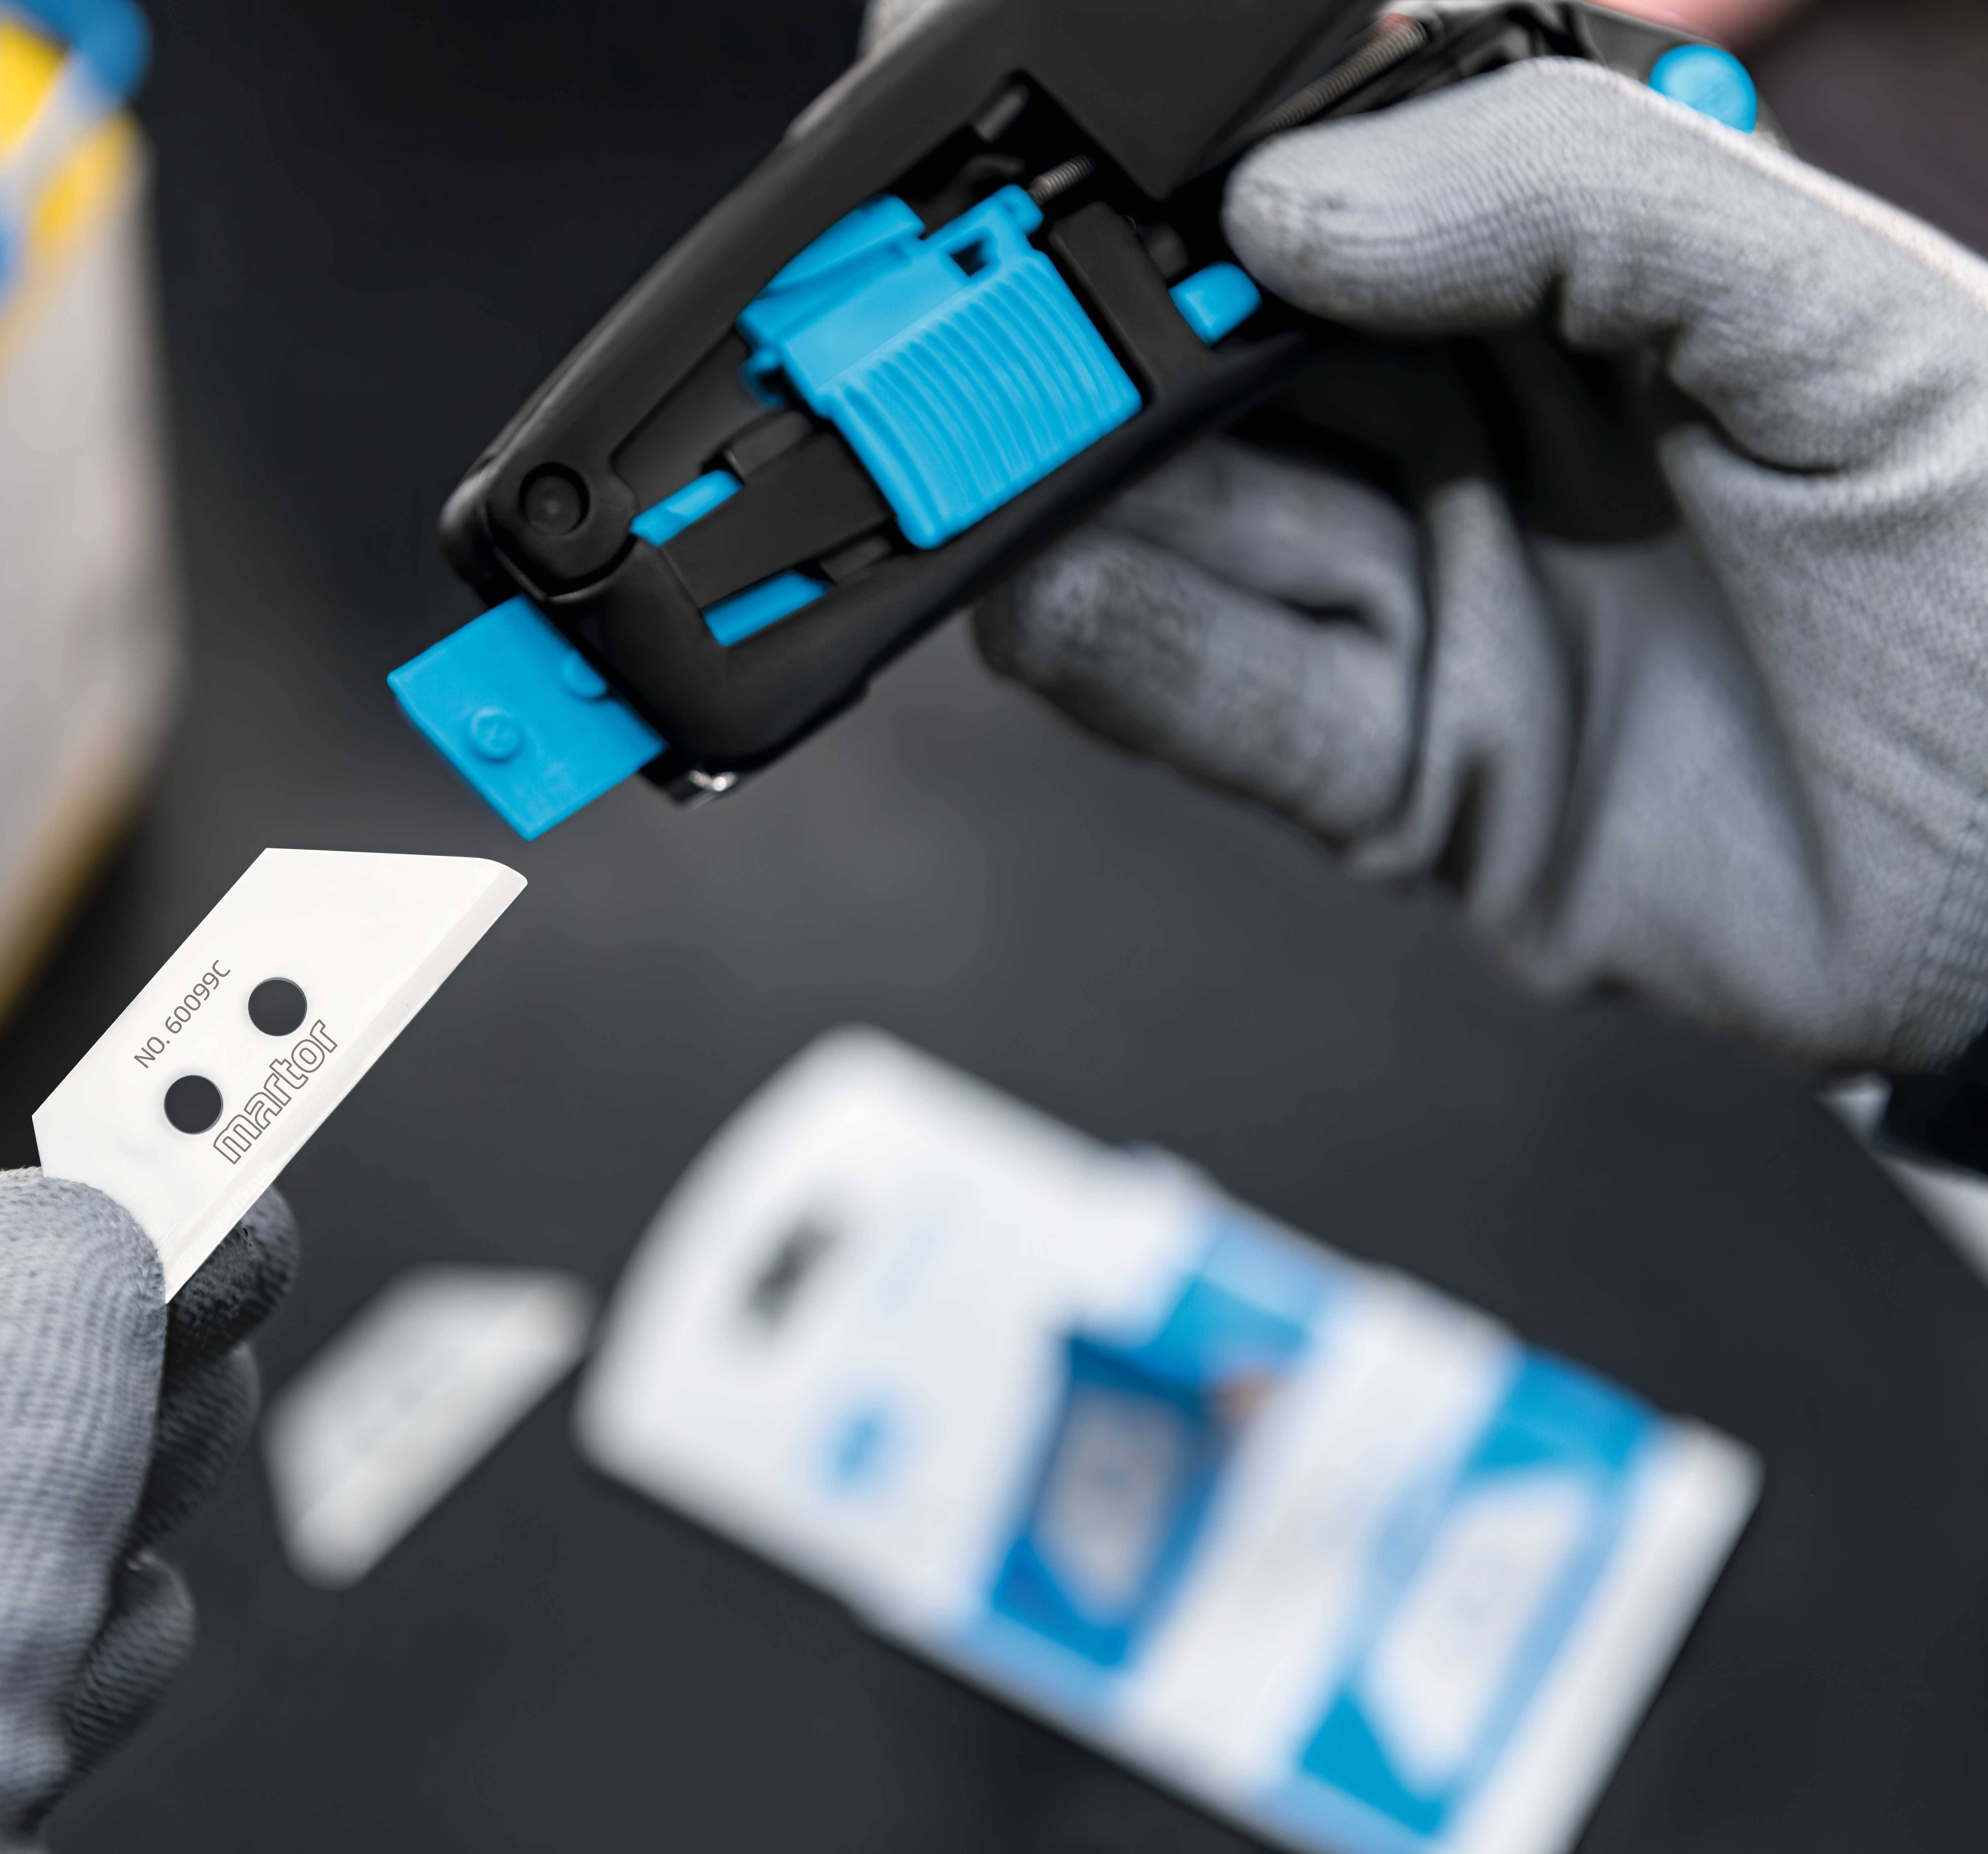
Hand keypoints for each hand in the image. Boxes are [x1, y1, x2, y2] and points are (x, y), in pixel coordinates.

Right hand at [977, 59, 1987, 1071]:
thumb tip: (1284, 192)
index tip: (1064, 148)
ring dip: (1064, 504)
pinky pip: (1219, 702)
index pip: (1326, 195)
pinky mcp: (1390, 771)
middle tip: (979, 323)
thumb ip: (1580, 203)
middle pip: (1215, 376)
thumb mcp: (1841, 325)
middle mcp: (1459, 437)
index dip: (1183, 168)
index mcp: (1559, 290)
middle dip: (1086, 347)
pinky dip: (1120, 656)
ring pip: (1179, 537)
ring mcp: (1415, 602)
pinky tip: (1043, 600)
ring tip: (977, 466)